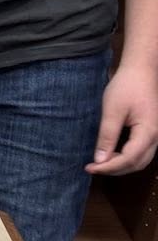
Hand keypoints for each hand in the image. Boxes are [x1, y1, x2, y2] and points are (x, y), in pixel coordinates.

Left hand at [86, 59, 157, 175]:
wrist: (141, 70)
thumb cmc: (127, 86)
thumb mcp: (112, 111)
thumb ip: (107, 136)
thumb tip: (100, 160)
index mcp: (148, 132)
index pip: (128, 159)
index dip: (108, 167)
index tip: (89, 167)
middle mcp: (157, 137)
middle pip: (137, 164)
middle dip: (114, 170)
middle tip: (92, 167)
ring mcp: (157, 135)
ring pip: (141, 161)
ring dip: (121, 166)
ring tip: (100, 163)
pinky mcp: (152, 132)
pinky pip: (142, 152)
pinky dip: (127, 158)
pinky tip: (112, 155)